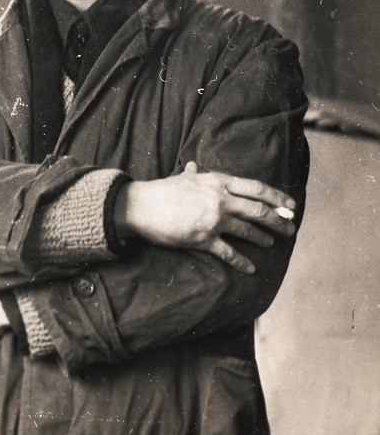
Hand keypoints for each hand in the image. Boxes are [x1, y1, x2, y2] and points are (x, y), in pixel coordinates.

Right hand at [113, 161, 296, 273]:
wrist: (142, 206)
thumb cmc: (162, 190)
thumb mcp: (183, 177)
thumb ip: (194, 173)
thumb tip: (194, 165)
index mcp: (218, 181)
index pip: (256, 188)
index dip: (277, 197)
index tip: (290, 205)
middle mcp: (220, 199)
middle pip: (259, 210)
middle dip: (278, 220)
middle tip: (290, 228)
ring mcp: (213, 219)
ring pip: (248, 230)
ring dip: (263, 238)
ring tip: (271, 243)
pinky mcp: (203, 238)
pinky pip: (228, 252)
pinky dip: (241, 262)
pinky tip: (251, 269)